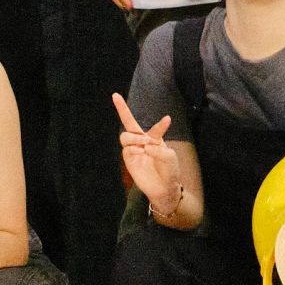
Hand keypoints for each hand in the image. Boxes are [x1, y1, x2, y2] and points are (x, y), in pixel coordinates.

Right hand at [113, 92, 184, 217]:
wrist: (164, 188)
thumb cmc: (169, 171)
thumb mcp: (170, 157)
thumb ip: (158, 148)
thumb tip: (144, 147)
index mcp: (155, 138)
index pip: (155, 127)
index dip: (161, 124)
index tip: (168, 119)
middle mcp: (143, 141)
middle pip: (128, 122)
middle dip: (121, 108)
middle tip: (115, 96)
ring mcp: (134, 150)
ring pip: (125, 136)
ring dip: (134, 137)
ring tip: (144, 143)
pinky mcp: (129, 160)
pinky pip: (127, 149)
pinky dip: (134, 149)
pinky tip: (142, 153)